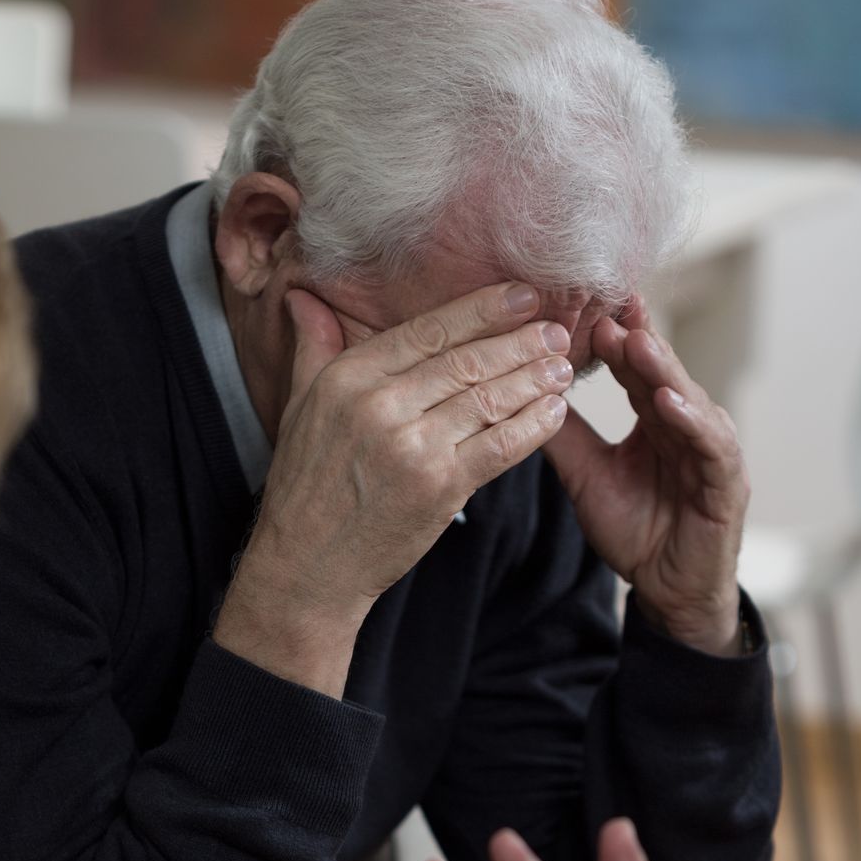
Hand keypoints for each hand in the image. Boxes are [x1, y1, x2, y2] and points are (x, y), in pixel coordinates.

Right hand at [237, 282, 571, 620]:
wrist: (307, 565)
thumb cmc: (305, 488)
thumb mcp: (297, 408)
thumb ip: (312, 348)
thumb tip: (302, 294)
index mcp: (349, 378)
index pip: (429, 330)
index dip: (483, 309)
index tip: (522, 296)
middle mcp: (380, 405)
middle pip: (467, 360)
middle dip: (521, 342)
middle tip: (557, 331)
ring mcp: (412, 447)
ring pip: (489, 399)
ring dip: (534, 381)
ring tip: (562, 368)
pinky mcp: (439, 487)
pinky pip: (499, 445)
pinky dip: (533, 426)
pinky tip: (554, 412)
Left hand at [544, 299, 749, 655]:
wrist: (668, 589)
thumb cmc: (635, 530)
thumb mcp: (587, 477)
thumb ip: (563, 438)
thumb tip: (523, 395)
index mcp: (655, 420)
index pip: (634, 369)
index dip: (615, 338)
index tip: (588, 305)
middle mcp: (686, 426)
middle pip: (660, 373)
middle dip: (637, 338)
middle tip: (611, 305)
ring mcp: (710, 450)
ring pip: (687, 399)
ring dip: (663, 369)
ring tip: (636, 342)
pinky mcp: (726, 481)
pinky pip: (710, 444)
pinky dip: (692, 421)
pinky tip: (670, 401)